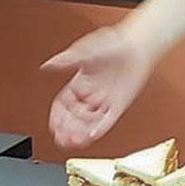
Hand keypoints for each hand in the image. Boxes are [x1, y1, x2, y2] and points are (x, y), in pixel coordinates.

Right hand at [43, 23, 153, 149]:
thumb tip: (47, 66)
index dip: (57, 117)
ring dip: (81, 133)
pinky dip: (100, 129)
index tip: (53, 126)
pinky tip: (92, 136)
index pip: (63, 105)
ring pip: (89, 122)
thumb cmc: (112, 44)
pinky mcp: (119, 105)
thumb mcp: (86, 52)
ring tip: (75, 141)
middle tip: (62, 138)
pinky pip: (108, 121)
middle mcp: (90, 95)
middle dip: (67, 129)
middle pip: (74, 118)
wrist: (137, 46)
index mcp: (78, 84)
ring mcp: (104, 101)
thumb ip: (67, 61)